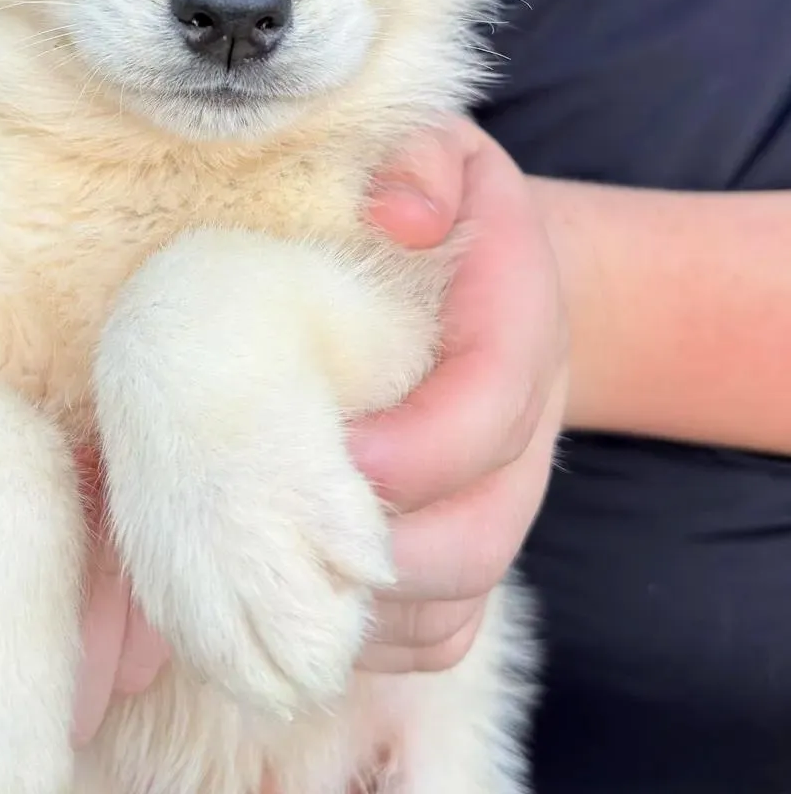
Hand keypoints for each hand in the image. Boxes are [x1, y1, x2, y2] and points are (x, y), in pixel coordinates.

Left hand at [73, 117, 566, 728]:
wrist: (473, 265)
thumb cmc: (421, 200)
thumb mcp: (430, 147)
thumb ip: (417, 162)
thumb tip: (396, 212)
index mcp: (517, 323)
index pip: (491, 407)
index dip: (419, 448)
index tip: (336, 452)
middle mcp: (524, 431)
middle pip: (480, 535)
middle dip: (383, 552)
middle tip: (283, 534)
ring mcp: (497, 503)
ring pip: (454, 601)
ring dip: (365, 609)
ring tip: (270, 577)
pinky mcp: (463, 553)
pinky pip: (437, 638)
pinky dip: (373, 646)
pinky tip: (297, 610)